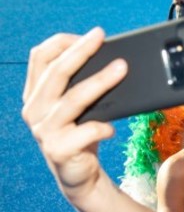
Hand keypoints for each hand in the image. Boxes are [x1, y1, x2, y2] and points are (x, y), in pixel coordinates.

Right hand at [22, 28, 125, 199]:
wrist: (79, 176)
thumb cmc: (80, 135)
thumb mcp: (76, 107)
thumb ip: (81, 86)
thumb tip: (112, 59)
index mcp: (35, 94)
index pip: (40, 57)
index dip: (64, 42)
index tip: (92, 35)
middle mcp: (34, 109)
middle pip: (57, 73)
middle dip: (81, 52)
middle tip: (101, 38)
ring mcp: (44, 130)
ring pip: (74, 99)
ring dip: (100, 82)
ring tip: (121, 69)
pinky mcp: (58, 150)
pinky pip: (84, 132)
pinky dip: (101, 128)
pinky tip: (111, 128)